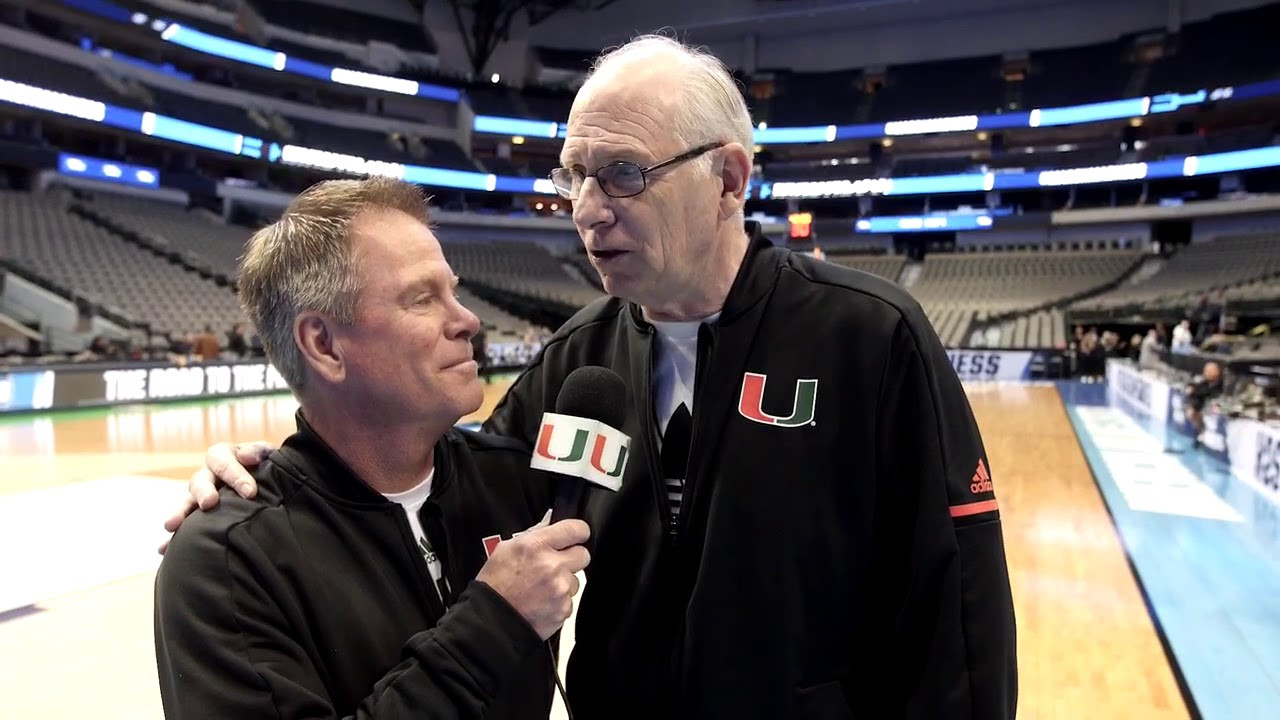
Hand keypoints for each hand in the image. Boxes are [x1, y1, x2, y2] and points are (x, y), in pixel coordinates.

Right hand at [157, 441, 274, 553]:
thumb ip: (260, 452)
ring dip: (180, 513)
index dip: (235, 474)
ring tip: (172, 525)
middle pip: (200, 481)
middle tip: (209, 503)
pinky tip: (165, 549)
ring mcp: (200, 496)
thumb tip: (247, 456)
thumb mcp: (267, 455)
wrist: (269, 485)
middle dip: (203, 492)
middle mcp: (208, 475)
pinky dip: (172, 538)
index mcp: (224, 456)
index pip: (223, 460)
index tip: (250, 492)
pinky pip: (183, 526)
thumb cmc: (268, 467)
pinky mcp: (197, 516)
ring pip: (187, 502)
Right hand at [475, 518, 590, 639]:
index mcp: (536, 546)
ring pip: (576, 581)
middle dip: (573, 558)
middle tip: (558, 564)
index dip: (578, 531)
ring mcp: (560, 589)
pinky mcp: (563, 609)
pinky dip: (559, 602)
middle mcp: (552, 566)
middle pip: (584, 554)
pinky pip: (569, 601)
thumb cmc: (495, 584)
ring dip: (564, 583)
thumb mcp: (507, 549)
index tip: (577, 535)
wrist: (491, 620)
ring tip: (542, 588)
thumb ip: (534, 533)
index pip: (575, 529)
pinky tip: (542, 603)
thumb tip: (551, 520)